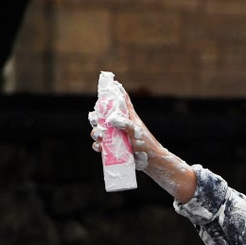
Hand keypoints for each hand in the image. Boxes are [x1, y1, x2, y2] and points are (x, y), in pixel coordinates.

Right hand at [88, 81, 195, 201]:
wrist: (151, 162)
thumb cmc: (145, 144)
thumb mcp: (135, 132)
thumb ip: (125, 124)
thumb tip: (111, 118)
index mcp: (128, 117)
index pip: (122, 100)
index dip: (116, 91)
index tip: (111, 82)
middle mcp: (121, 125)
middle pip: (104, 116)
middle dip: (96, 116)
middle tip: (95, 119)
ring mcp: (117, 136)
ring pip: (100, 131)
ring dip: (96, 133)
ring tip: (98, 136)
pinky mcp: (115, 147)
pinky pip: (102, 145)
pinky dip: (98, 146)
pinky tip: (99, 147)